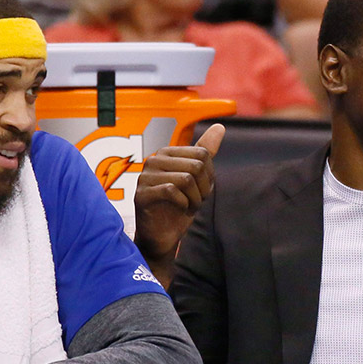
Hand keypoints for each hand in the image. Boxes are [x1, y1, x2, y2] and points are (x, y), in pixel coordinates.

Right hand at [133, 123, 224, 280]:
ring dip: (195, 198)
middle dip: (203, 188)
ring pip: (185, 178)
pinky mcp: (141, 194)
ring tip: (188, 206)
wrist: (163, 236)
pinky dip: (183, 203)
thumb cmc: (179, 207)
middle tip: (195, 201)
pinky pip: (172, 191)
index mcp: (167, 153)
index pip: (202, 154)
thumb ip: (206, 152)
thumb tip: (220, 127)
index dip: (209, 176)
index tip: (202, 190)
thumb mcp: (197, 179)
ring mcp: (145, 177)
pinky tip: (179, 209)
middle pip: (196, 165)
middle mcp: (154, 160)